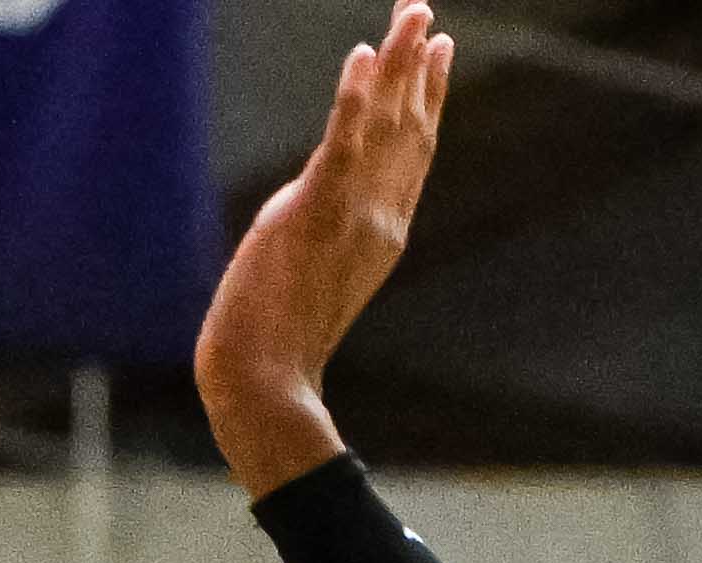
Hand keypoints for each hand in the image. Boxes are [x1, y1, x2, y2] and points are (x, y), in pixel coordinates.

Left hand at [199, 9, 448, 493]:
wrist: (264, 386)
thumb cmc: (276, 346)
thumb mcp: (312, 276)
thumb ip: (324, 233)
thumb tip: (312, 208)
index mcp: (383, 232)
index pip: (414, 151)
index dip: (428, 96)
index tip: (437, 49)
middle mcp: (381, 217)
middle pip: (409, 125)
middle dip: (418, 62)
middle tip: (424, 8)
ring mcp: (352, 217)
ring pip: (385, 124)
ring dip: (397, 62)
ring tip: (412, 12)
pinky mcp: (313, 217)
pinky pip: (339, 148)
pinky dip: (352, 100)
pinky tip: (360, 57)